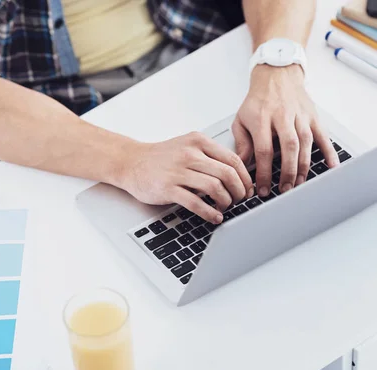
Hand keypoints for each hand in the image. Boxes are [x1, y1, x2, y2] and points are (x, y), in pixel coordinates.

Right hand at [118, 132, 254, 223]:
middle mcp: (189, 154)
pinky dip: (210, 212)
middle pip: (227, 174)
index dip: (245, 178)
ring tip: (225, 208)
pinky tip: (214, 216)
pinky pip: (196, 203)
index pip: (233, 160)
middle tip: (239, 200)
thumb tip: (236, 175)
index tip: (247, 189)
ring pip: (215, 188)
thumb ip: (209, 156)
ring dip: (226, 202)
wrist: (131, 162)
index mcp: (198, 142)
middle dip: (239, 192)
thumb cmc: (160, 158)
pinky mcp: (168, 188)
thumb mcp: (187, 146)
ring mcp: (178, 171)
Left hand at [232, 65, 339, 196]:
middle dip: (287, 171)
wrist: (276, 76)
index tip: (262, 188)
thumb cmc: (257, 101)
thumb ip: (242, 143)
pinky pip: (323, 135)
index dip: (264, 172)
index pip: (263, 150)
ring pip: (306, 143)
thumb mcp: (241, 119)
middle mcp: (282, 116)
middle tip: (284, 189)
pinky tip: (331, 166)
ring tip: (298, 184)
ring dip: (303, 166)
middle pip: (288, 147)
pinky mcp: (312, 116)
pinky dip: (328, 151)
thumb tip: (241, 165)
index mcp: (261, 119)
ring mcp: (300, 116)